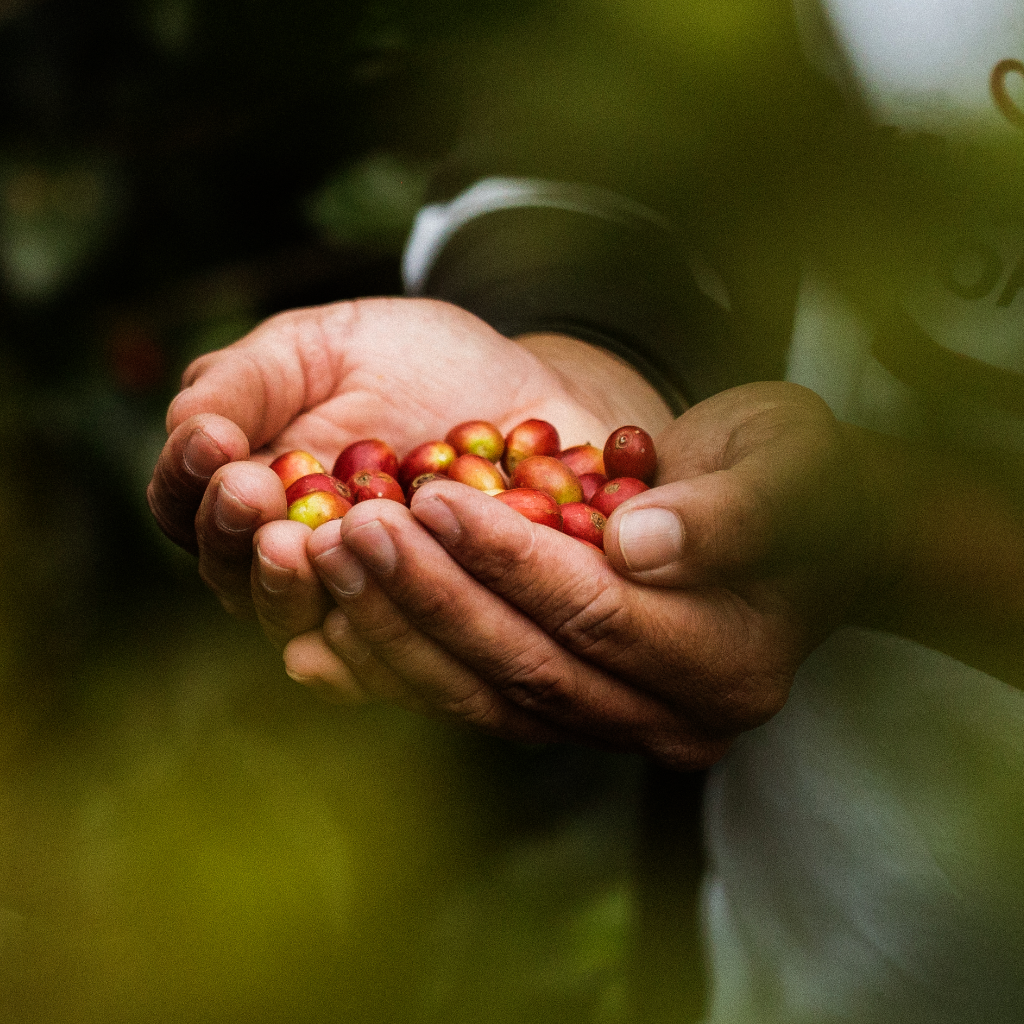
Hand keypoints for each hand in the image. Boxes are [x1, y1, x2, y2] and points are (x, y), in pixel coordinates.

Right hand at [147, 300, 662, 625]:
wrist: (520, 390)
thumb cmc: (411, 363)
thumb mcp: (320, 346)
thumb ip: (245, 382)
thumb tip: (193, 429)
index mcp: (253, 497)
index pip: (190, 509)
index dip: (189, 480)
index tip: (213, 441)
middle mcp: (296, 564)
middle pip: (238, 580)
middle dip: (237, 537)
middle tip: (252, 493)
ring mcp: (361, 601)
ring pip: (306, 625)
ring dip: (297, 589)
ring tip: (308, 541)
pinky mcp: (429, 626)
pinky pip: (396, 657)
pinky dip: (383, 637)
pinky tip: (387, 598)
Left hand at [292, 381, 878, 767]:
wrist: (804, 531)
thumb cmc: (803, 482)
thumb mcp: (790, 466)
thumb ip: (729, 510)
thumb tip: (637, 546)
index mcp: (728, 662)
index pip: (598, 615)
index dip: (510, 558)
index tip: (432, 496)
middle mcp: (672, 718)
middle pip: (529, 666)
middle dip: (432, 596)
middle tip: (352, 529)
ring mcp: (619, 726)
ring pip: (490, 693)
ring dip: (402, 629)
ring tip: (332, 559)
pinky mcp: (573, 712)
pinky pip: (477, 697)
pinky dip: (406, 661)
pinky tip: (337, 620)